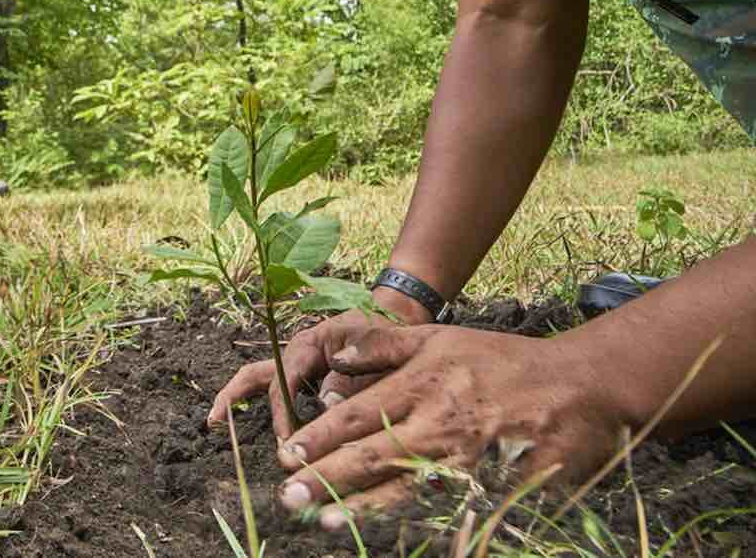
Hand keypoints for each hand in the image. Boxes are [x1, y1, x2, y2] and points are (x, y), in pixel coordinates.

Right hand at [208, 288, 430, 451]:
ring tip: (215, 422)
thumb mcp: (372, 354)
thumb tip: (326, 408)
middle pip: (254, 374)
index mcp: (308, 344)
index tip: (286, 441)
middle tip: (215, 422)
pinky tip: (252, 426)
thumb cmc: (384, 333)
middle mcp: (295, 353)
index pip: (284, 381)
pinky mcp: (302, 375)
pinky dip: (259, 404)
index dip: (282, 412)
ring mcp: (295, 363)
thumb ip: (352, 380)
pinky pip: (275, 389)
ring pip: (257, 379)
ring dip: (236, 397)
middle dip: (234, 397)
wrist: (393, 318)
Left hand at [274, 325, 628, 529]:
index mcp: (423, 383)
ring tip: (325, 521)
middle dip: (327, 477)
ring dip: (363, 507)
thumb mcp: (440, 338)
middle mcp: (441, 421)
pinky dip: (417, 521)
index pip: (359, 414)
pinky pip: (451, 507)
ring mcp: (470, 457)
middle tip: (289, 495)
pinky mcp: (498, 484)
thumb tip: (335, 354)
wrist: (583, 383)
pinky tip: (388, 533)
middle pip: (373, 454)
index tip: (288, 454)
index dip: (320, 436)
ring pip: (405, 487)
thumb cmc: (503, 360)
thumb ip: (384, 344)